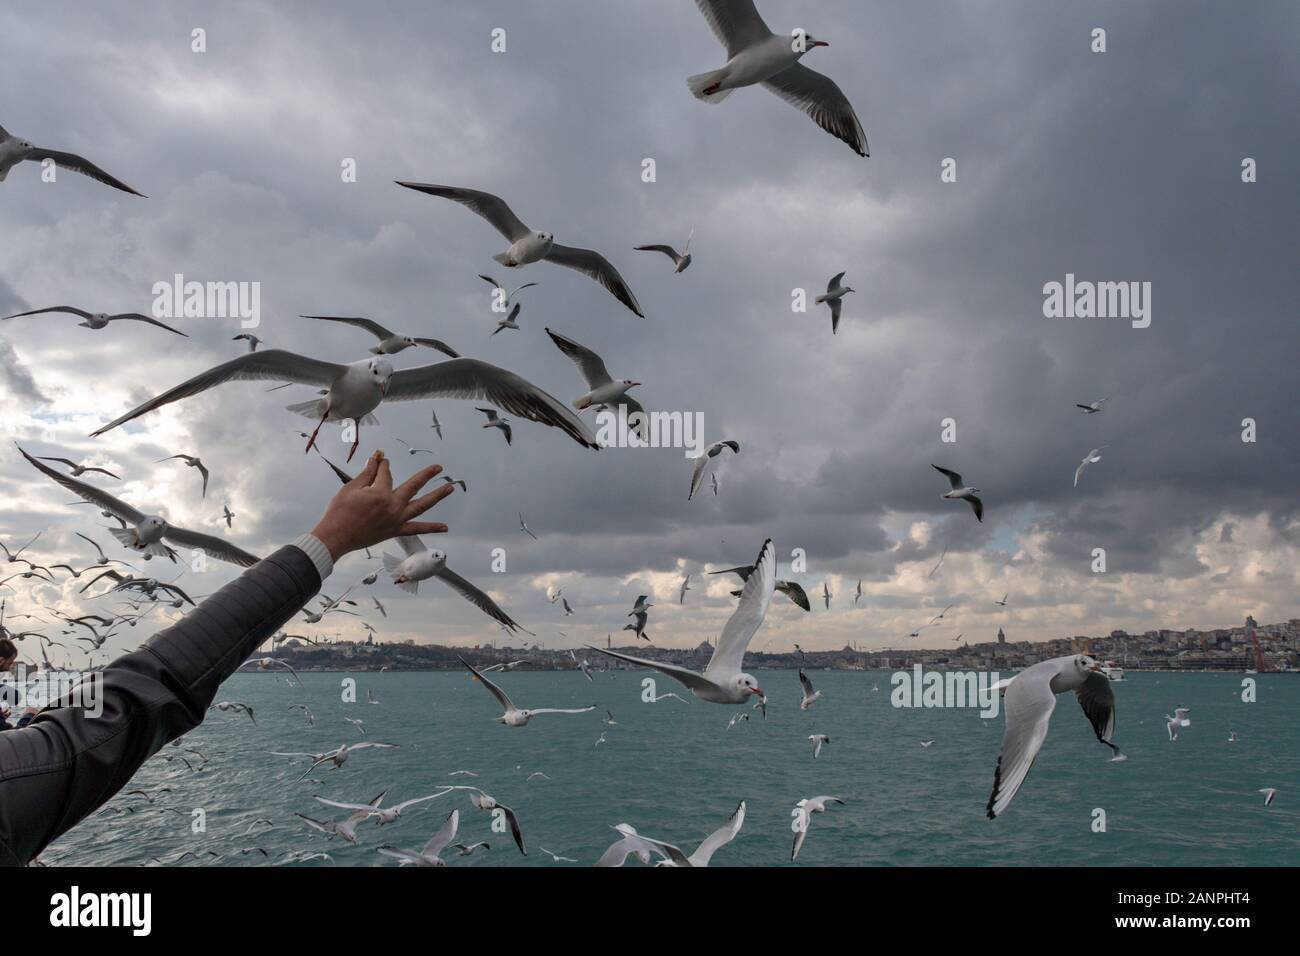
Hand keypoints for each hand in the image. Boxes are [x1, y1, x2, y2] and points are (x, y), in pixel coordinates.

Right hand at [309, 451, 454, 560]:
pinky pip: (417, 529)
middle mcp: (393, 505)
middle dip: (426, 475)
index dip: (383, 466)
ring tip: (450, 488)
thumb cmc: (340, 513)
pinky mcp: (395, 530)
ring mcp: (396, 519)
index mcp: (381, 493)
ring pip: (422, 506)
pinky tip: (444, 527)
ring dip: (437, 496)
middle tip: (438, 467)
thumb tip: (376, 459)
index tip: (382, 461)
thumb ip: (367, 474)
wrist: (336, 536)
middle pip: (414, 486)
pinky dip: (432, 528)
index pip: (386, 474)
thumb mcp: (351, 488)